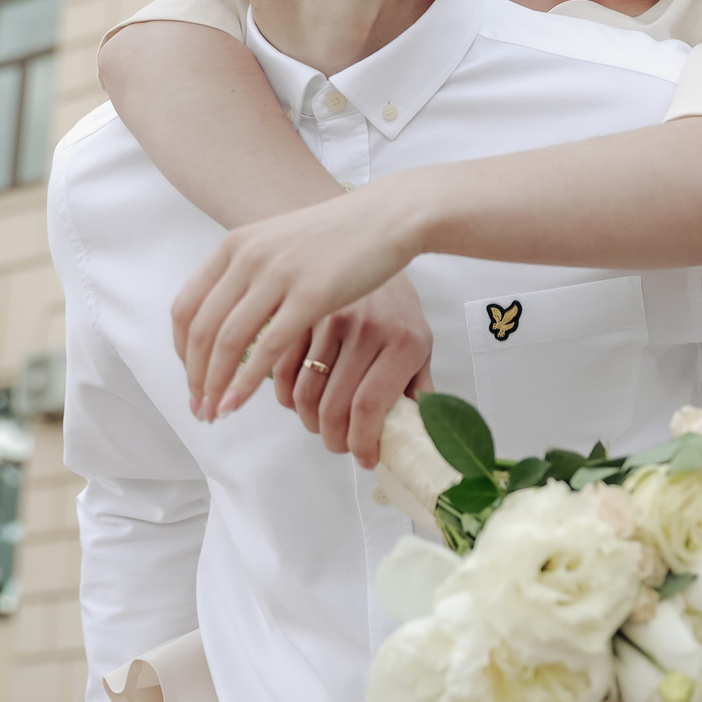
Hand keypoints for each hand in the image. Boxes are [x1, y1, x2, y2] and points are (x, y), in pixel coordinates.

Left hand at [172, 177, 427, 428]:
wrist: (388, 215)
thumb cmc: (341, 234)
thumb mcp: (281, 243)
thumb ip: (253, 271)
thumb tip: (233, 311)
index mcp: (236, 245)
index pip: (187, 307)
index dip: (181, 350)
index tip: (191, 377)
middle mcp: (249, 258)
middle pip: (202, 329)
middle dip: (195, 376)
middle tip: (198, 406)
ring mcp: (279, 275)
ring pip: (228, 341)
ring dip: (214, 384)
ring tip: (214, 412)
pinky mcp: (311, 295)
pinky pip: (268, 347)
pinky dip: (246, 380)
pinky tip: (239, 401)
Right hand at [286, 276, 435, 464]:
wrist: (376, 245)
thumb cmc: (398, 307)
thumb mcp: (420, 346)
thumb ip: (418, 391)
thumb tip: (416, 438)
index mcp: (403, 341)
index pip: (370, 407)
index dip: (361, 442)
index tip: (363, 457)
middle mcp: (366, 329)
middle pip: (333, 407)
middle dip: (333, 439)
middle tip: (338, 444)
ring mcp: (329, 320)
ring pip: (303, 394)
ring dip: (307, 422)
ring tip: (319, 425)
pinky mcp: (301, 314)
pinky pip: (282, 369)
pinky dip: (285, 396)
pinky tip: (298, 400)